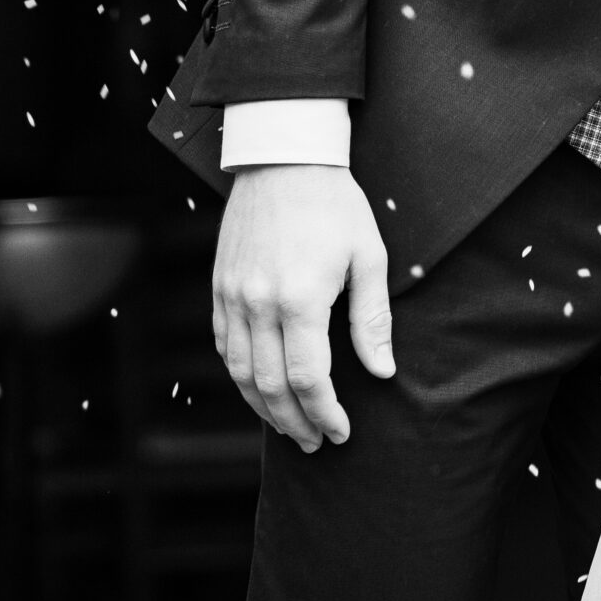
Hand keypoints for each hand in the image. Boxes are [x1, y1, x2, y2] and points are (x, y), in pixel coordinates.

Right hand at [211, 165, 394, 451]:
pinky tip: (259, 390)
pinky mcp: (219, 287)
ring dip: (263, 408)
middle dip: (295, 422)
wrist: (284, 157)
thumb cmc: (335, 204)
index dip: (325, 413)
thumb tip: (381, 372)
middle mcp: (258, 303)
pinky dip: (240, 377)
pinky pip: (223, 346)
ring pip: (239, 373)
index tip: (341, 432)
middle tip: (318, 443)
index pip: (307, 378)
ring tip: (291, 427)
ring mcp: (232, 296)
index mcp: (300, 298)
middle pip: (269, 386)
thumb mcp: (368, 255)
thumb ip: (371, 319)